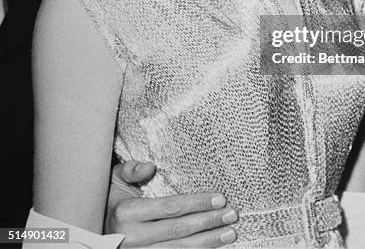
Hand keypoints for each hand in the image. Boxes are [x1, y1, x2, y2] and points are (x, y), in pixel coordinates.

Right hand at [105, 161, 237, 246]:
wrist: (90, 231)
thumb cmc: (110, 200)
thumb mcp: (113, 180)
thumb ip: (130, 170)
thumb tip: (150, 166)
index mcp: (126, 213)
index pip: (170, 208)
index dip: (197, 204)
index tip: (220, 198)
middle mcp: (131, 237)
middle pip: (178, 230)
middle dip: (208, 222)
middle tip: (231, 215)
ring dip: (207, 243)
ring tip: (229, 234)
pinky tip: (210, 248)